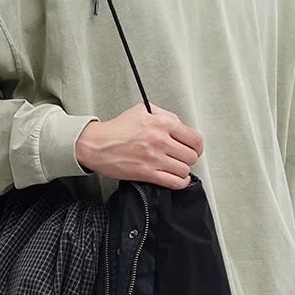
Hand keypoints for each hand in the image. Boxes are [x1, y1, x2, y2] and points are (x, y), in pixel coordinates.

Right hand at [75, 102, 203, 188]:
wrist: (97, 145)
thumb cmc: (117, 129)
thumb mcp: (142, 111)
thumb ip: (164, 115)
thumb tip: (179, 125)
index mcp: (162, 123)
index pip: (194, 138)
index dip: (197, 146)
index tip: (194, 148)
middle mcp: (160, 140)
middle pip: (191, 156)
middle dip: (190, 158)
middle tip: (183, 158)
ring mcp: (154, 159)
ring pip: (184, 170)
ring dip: (183, 170)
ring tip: (177, 167)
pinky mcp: (147, 174)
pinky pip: (174, 182)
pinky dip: (180, 182)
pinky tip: (177, 179)